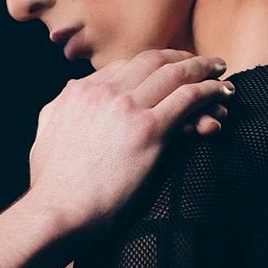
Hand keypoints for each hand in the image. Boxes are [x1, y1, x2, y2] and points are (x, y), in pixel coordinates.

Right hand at [27, 49, 232, 234]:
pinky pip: (188, 98)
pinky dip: (210, 91)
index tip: (166, 73)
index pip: (123, 67)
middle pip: (151, 60)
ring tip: (219, 70)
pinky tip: (222, 94)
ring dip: (202, 68)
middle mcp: (103, 92)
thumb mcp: (46, 135)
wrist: (57, 210)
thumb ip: (60, 110)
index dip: (150, 67)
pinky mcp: (148, 129)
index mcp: (78, 92)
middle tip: (200, 63)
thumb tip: (68, 94)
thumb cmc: (51, 186)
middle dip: (180, 57)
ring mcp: (126, 107)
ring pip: (175, 73)